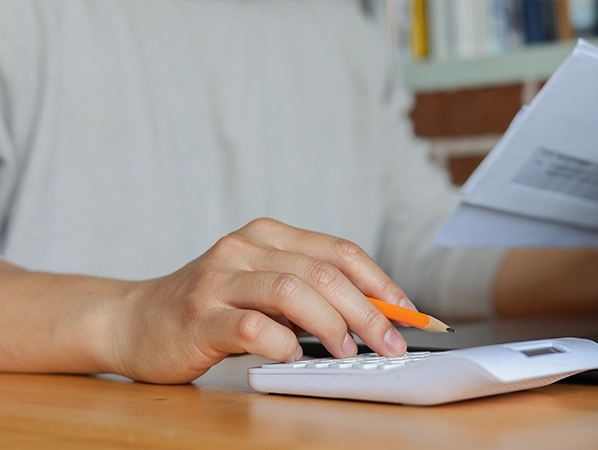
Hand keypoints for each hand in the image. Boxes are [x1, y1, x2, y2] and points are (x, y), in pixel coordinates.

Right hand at [110, 218, 412, 383]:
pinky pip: (252, 327)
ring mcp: (218, 280)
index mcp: (267, 235)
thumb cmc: (211, 306)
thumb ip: (308, 291)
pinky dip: (282, 343)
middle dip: (366, 310)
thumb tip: (374, 314)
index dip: (379, 281)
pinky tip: (293, 356)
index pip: (338, 250)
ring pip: (291, 290)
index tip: (406, 312)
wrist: (132, 320)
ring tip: (347, 352)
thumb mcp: (262, 286)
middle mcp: (244, 248)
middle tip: (389, 343)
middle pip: (322, 272)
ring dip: (331, 325)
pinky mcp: (198, 316)